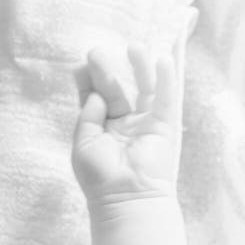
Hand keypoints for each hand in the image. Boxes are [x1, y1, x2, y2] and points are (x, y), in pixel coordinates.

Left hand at [71, 39, 183, 205]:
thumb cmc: (98, 175)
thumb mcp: (83, 142)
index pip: (94, 98)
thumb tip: (96, 94)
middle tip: (97, 51)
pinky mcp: (163, 126)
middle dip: (107, 71)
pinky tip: (160, 60)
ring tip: (132, 46)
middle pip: (116, 91)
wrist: (124, 198)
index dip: (88, 82)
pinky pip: (165, 99)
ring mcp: (143, 123)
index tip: (80, 65)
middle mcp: (121, 123)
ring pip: (142, 90)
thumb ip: (88, 116)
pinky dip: (164, 79)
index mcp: (99, 128)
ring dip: (138, 68)